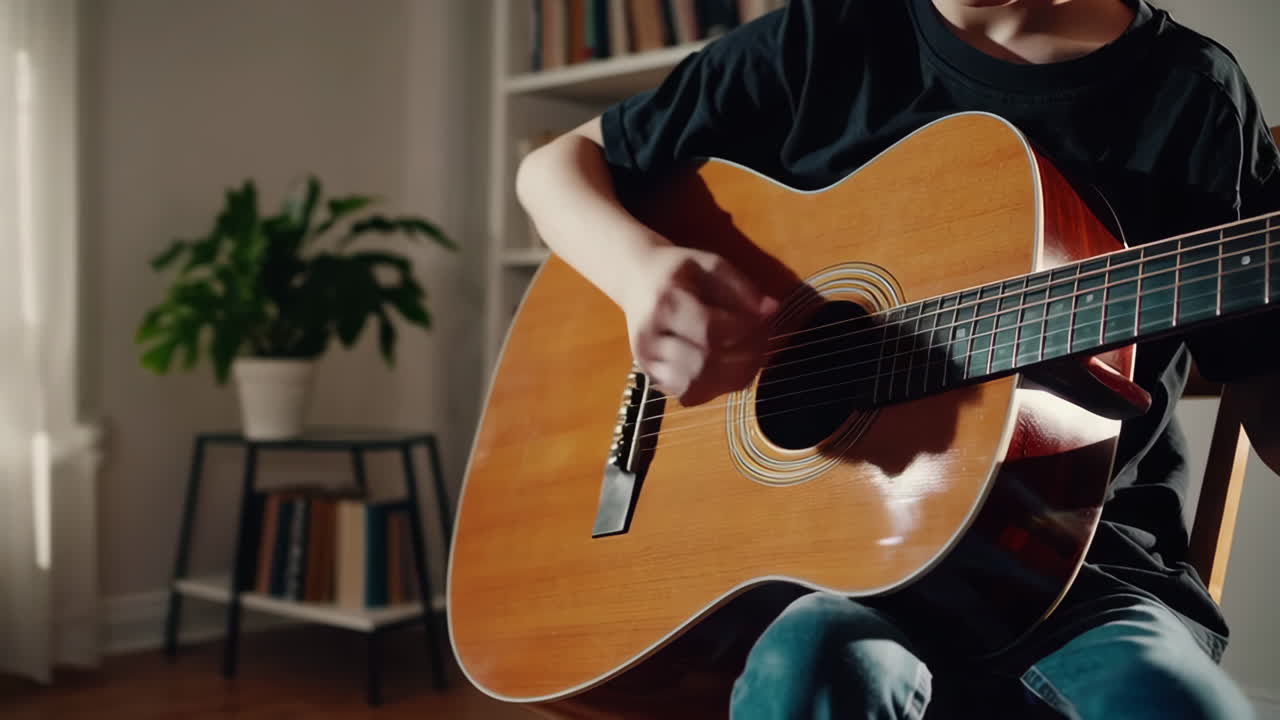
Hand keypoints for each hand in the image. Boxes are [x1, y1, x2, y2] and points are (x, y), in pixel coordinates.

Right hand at [621, 245, 777, 405]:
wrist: (635, 279)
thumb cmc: (677, 271)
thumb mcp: (710, 264)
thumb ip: (741, 287)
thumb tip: (771, 311)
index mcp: (665, 304)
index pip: (710, 331)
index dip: (744, 333)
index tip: (762, 324)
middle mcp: (650, 337)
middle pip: (703, 363)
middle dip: (742, 359)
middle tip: (763, 346)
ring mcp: (647, 361)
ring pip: (695, 385)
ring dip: (730, 378)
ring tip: (750, 360)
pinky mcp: (650, 375)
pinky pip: (688, 394)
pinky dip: (714, 388)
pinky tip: (727, 371)